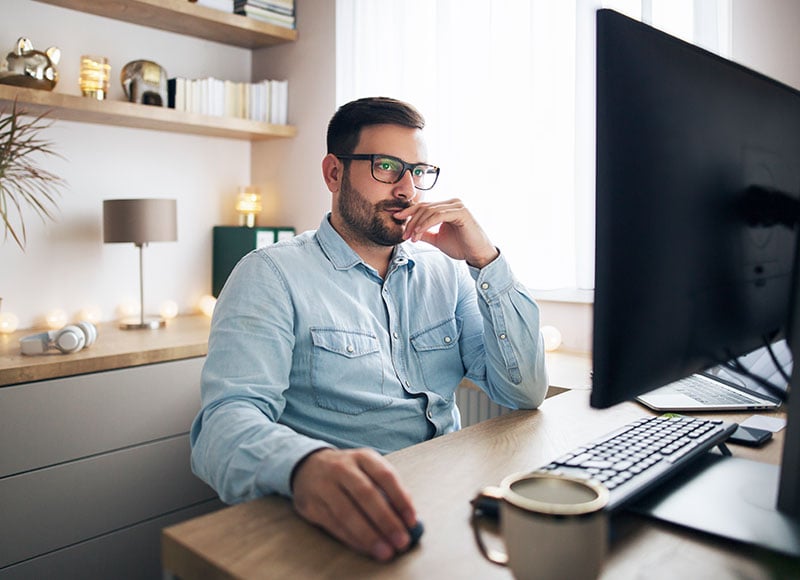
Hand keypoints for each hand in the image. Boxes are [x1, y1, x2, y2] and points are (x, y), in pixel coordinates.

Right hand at [291, 448, 417, 560]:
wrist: (308, 466)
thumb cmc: (349, 472)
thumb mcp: (369, 469)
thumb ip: (388, 489)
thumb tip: (409, 518)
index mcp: (362, 457)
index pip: (385, 476)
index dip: (400, 499)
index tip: (412, 521)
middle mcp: (342, 468)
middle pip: (366, 495)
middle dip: (386, 521)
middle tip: (400, 541)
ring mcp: (324, 485)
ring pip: (347, 512)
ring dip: (368, 535)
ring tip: (385, 551)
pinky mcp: (311, 504)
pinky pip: (334, 524)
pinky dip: (352, 539)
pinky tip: (365, 548)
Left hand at [397, 199, 498, 267]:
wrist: (477, 255)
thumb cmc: (461, 246)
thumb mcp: (438, 239)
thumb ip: (425, 233)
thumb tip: (411, 231)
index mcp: (447, 207)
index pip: (424, 206)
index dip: (409, 212)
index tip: (396, 219)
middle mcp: (452, 203)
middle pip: (424, 207)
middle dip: (411, 220)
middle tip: (403, 234)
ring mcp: (457, 206)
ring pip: (429, 211)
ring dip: (417, 224)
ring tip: (411, 237)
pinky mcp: (461, 212)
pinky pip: (438, 215)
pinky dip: (426, 224)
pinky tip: (419, 233)